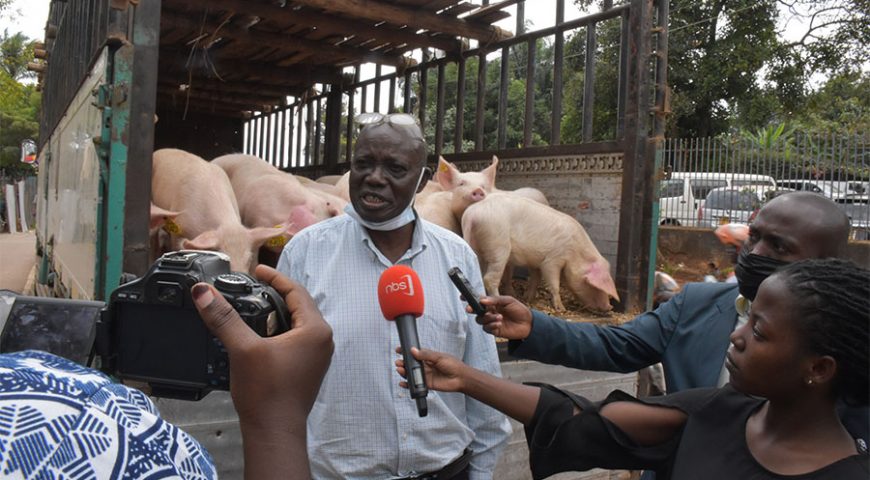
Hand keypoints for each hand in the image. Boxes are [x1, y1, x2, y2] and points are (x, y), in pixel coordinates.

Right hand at [192, 265, 332, 429]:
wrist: (274, 432)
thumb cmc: (266, 394)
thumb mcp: (242, 349)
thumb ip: (224, 317)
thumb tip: (204, 292)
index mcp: (316, 330)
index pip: (296, 291)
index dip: (275, 278)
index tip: (256, 270)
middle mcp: (323, 340)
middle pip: (299, 305)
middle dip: (276, 293)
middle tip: (253, 285)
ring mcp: (318, 356)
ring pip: (298, 322)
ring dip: (277, 312)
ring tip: (254, 305)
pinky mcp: (309, 368)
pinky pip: (297, 339)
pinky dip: (280, 330)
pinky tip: (260, 333)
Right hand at [395, 347, 466, 392]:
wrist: (461, 378)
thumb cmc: (452, 365)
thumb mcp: (438, 357)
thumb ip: (425, 355)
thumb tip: (413, 350)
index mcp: (428, 357)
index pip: (415, 353)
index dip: (406, 352)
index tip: (398, 350)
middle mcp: (426, 366)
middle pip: (411, 364)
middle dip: (403, 363)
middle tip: (398, 362)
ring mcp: (426, 375)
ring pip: (412, 374)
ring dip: (404, 372)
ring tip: (400, 370)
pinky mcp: (427, 384)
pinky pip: (415, 384)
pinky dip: (408, 384)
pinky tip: (402, 383)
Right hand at [473, 295, 532, 339]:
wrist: (528, 323)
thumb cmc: (519, 310)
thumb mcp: (508, 300)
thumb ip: (495, 300)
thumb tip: (482, 300)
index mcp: (492, 303)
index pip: (478, 300)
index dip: (469, 298)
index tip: (462, 297)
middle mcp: (489, 312)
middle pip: (476, 311)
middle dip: (472, 309)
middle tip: (470, 309)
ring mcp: (491, 321)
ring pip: (480, 320)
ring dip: (488, 318)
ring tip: (499, 317)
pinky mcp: (494, 330)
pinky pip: (487, 328)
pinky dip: (491, 325)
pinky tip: (499, 324)